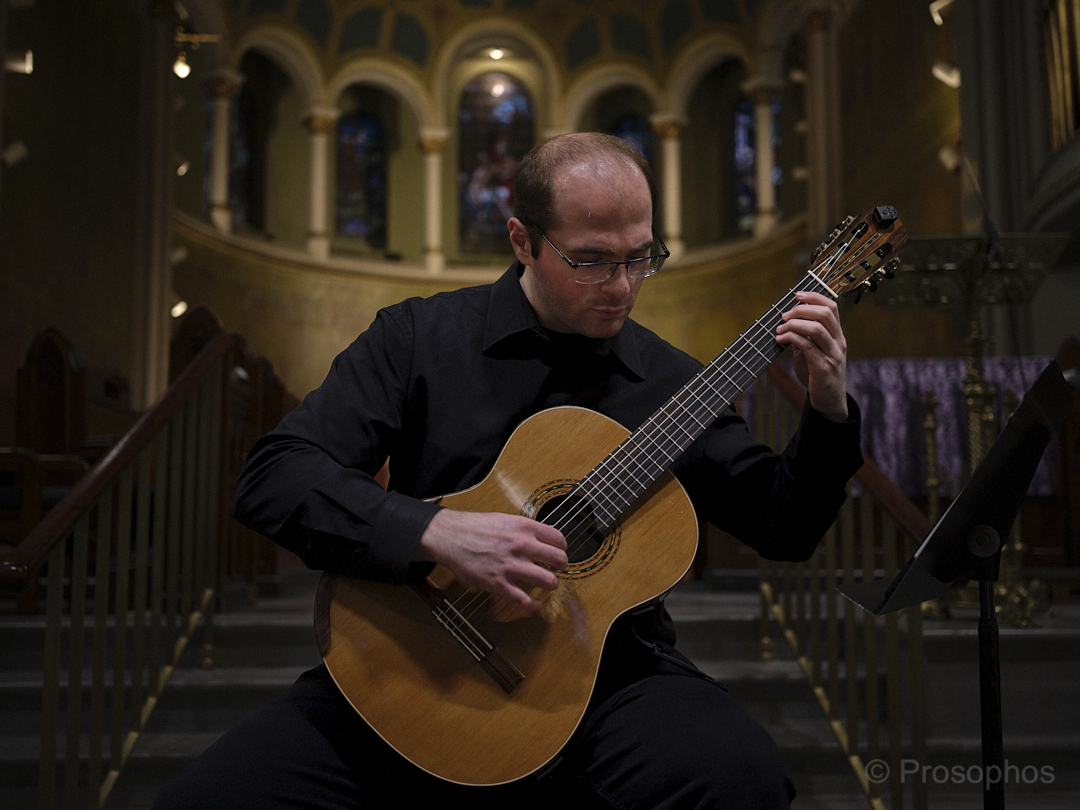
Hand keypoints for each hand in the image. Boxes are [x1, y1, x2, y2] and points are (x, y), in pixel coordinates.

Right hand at [414, 509, 567, 613]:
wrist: (450, 537)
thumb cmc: (475, 527)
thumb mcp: (505, 519)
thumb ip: (524, 530)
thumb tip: (541, 540)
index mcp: (524, 527)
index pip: (558, 539)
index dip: (561, 548)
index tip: (557, 553)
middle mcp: (521, 545)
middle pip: (559, 560)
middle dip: (560, 566)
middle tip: (554, 569)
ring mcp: (511, 566)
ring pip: (549, 581)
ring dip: (550, 585)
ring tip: (545, 584)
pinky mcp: (499, 584)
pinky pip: (525, 601)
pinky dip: (533, 605)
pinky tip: (533, 603)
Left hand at [775, 291, 848, 420]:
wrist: (829, 402)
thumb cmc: (818, 376)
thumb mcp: (813, 352)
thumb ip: (804, 337)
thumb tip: (786, 321)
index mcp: (837, 336)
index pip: (832, 307)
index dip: (814, 296)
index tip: (797, 295)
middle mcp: (838, 342)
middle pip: (825, 314)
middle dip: (801, 309)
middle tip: (784, 315)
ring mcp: (833, 355)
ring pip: (816, 328)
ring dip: (794, 324)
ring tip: (779, 329)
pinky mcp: (823, 368)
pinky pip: (808, 346)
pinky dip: (791, 338)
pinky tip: (780, 340)